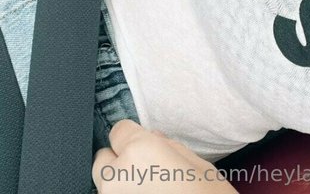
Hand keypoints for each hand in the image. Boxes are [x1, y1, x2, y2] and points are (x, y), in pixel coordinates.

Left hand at [92, 120, 237, 193]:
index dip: (133, 136)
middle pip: (103, 159)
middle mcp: (117, 176)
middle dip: (121, 161)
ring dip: (122, 185)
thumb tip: (152, 138)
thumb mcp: (196, 162)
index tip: (145, 144)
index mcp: (140, 150)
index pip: (118, 130)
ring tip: (149, 191)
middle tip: (147, 171)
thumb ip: (166, 145)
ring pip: (105, 185)